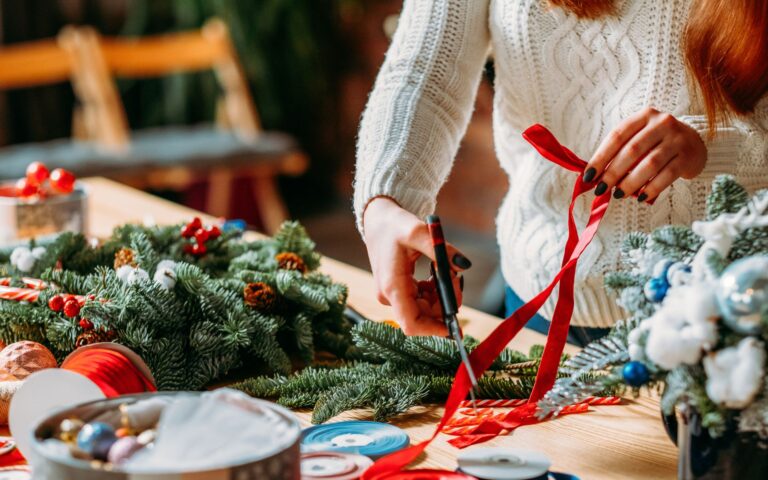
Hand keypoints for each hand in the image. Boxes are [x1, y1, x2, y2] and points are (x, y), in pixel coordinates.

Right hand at [362, 197, 469, 335]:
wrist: (377, 220)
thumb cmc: (394, 225)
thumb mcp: (418, 232)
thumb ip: (442, 250)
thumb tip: (464, 266)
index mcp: (392, 286)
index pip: (412, 324)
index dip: (434, 330)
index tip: (455, 325)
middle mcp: (390, 296)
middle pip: (424, 316)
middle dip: (445, 302)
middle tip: (456, 278)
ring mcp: (392, 294)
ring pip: (424, 308)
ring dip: (441, 294)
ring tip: (446, 269)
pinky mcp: (397, 290)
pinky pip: (421, 300)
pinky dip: (434, 290)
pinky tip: (436, 272)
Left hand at [583, 107, 706, 201]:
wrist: (695, 144)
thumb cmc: (657, 144)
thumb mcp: (639, 139)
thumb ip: (619, 153)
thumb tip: (595, 176)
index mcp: (644, 116)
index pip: (617, 136)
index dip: (600, 157)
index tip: (588, 176)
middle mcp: (662, 123)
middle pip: (632, 150)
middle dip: (613, 172)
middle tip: (601, 189)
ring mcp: (677, 139)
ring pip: (649, 164)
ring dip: (630, 182)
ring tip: (619, 194)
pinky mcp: (687, 156)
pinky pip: (667, 175)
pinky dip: (651, 188)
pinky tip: (641, 198)